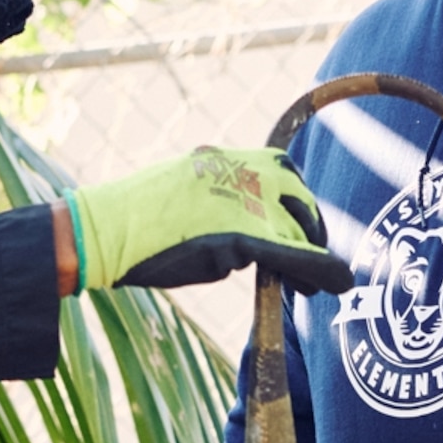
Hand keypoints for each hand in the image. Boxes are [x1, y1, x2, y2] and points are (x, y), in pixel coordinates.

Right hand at [72, 147, 348, 294]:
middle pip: (297, 195)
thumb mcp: (183, 195)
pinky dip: (321, 270)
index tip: (302, 224)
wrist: (105, 229)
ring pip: (298, 227)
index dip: (297, 201)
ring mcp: (240, 201)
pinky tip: (336, 284)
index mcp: (221, 158)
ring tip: (313, 283)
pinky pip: (295, 254)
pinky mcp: (240, 236)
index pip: (280, 169)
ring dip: (314, 254)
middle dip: (312, 226)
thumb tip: (244, 233)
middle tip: (314, 256)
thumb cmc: (136, 220)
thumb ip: (218, 203)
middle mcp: (237, 171)